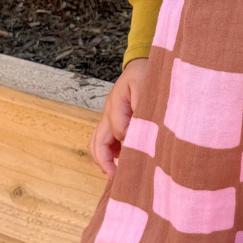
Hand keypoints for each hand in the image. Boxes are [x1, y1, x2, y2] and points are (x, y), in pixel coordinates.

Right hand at [89, 59, 149, 177]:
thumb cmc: (146, 74)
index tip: (140, 156)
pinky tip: (119, 163)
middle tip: (116, 178)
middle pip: (97, 142)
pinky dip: (106, 154)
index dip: (128, 145)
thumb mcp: (145, 85)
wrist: (141, 65)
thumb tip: (134, 131)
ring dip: (102, 160)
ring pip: (96, 143)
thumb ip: (140, 106)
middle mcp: (108, 114)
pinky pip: (103, 141)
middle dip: (104, 162)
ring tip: (114, 176)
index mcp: (116, 105)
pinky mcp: (113, 122)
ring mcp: (108, 118)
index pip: (118, 131)